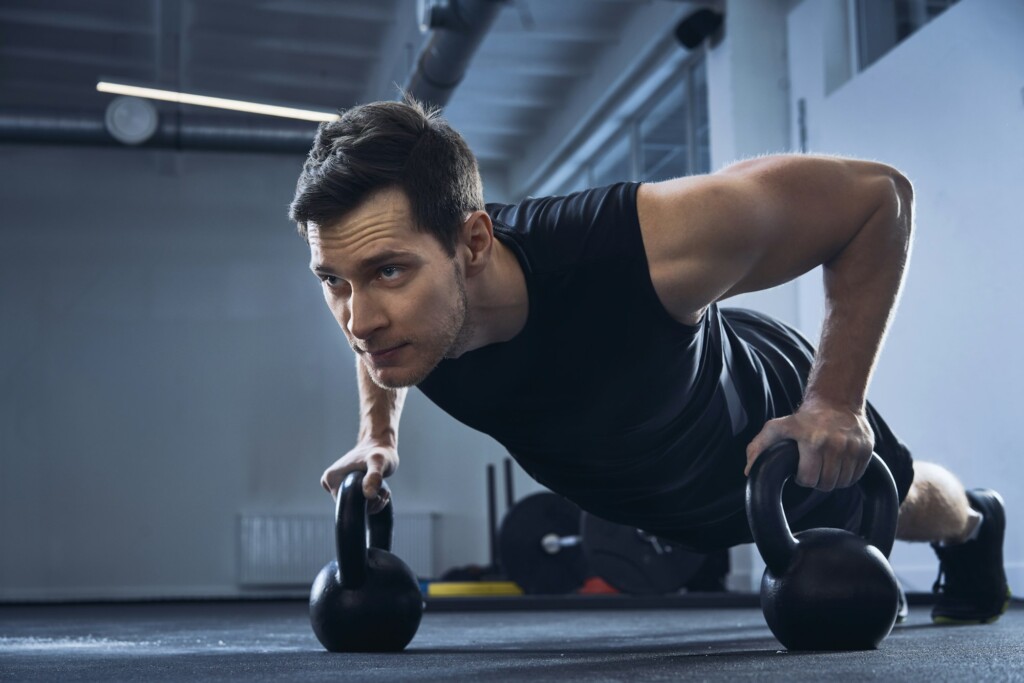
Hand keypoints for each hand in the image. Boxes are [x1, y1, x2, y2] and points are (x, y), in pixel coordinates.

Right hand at [320, 441, 398, 513]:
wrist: (380, 444)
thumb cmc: (380, 452)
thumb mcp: (379, 463)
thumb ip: (374, 476)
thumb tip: (368, 495)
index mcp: (330, 478)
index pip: (347, 504)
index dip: (366, 503)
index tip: (380, 492)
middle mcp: (329, 483)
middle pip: (351, 506)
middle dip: (371, 503)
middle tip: (384, 490)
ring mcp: (336, 486)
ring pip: (357, 506)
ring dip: (374, 502)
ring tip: (383, 488)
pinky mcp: (345, 487)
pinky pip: (358, 502)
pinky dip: (372, 500)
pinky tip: (380, 490)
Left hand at [744, 399, 874, 490]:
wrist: (836, 401)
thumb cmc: (803, 418)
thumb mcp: (776, 428)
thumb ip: (758, 447)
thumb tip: (749, 471)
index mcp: (813, 440)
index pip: (809, 479)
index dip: (803, 478)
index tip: (801, 470)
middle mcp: (836, 444)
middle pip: (826, 483)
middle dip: (817, 480)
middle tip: (813, 469)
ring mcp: (853, 447)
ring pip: (842, 482)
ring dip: (832, 479)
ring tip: (825, 467)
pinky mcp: (867, 449)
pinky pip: (856, 476)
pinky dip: (846, 475)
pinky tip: (837, 465)